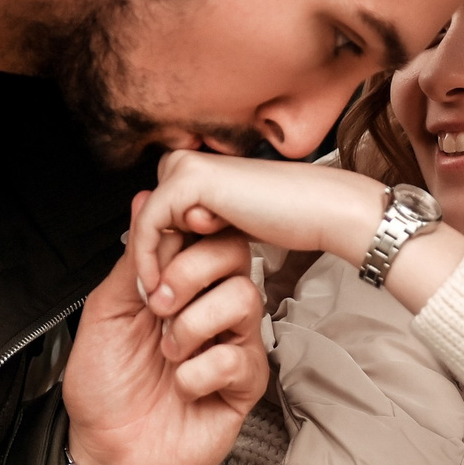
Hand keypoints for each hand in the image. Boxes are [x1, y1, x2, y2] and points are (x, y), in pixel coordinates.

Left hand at [60, 195, 270, 464]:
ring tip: (166, 354)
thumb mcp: (105, 313)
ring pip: (243, 298)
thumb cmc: (103, 388)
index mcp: (181, 285)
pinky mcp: (245, 384)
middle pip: (235, 254)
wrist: (107, 454)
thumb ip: (131, 259)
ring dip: (192, 325)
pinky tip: (182, 387)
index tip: (156, 256)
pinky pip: (239, 357)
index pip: (206, 233)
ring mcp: (233, 344)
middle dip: (189, 275)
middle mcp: (212, 308)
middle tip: (156, 307)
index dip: (185, 235)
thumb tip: (143, 202)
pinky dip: (198, 372)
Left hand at [130, 151, 463, 316]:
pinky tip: (163, 288)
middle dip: (147, 262)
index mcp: (195, 171)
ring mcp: (186, 168)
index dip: (151, 256)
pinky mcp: (190, 180)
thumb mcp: (229, 227)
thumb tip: (160, 242)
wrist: (321, 209)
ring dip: (148, 266)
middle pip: (143, 219)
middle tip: (154, 301)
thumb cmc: (287, 216)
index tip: (155, 294)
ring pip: (142, 224)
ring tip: (158, 301)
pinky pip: (148, 226)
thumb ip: (198, 229)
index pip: (152, 217)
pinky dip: (149, 261)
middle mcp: (186, 163)